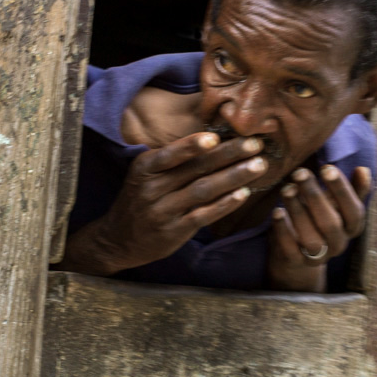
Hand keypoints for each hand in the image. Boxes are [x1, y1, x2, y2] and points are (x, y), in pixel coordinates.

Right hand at [65, 132, 267, 274]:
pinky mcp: (174, 231)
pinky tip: (243, 194)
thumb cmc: (140, 200)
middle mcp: (152, 188)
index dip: (192, 145)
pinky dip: (224, 204)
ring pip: (203, 190)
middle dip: (228, 154)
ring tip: (259, 166)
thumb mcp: (145, 175)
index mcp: (145, 168)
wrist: (118, 239)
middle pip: (195, 168)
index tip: (216, 137)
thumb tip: (213, 139)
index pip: (170, 154)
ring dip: (234, 177)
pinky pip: (203, 215)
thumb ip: (172, 160)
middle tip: (255, 144)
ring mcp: (163, 211)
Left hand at [267, 165, 371, 291]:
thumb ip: (354, 189)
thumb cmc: (322, 218)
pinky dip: (283, 230)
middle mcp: (338, 244)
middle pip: (330, 224)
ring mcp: (318, 256)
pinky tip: (277, 212)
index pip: (353, 211)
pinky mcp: (297, 261)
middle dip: (314, 196)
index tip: (327, 168)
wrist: (301, 253)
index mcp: (352, 228)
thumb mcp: (339, 204)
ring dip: (297, 211)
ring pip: (311, 238)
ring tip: (286, 189)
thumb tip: (363, 170)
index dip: (342, 190)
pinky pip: (290, 250)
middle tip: (300, 173)